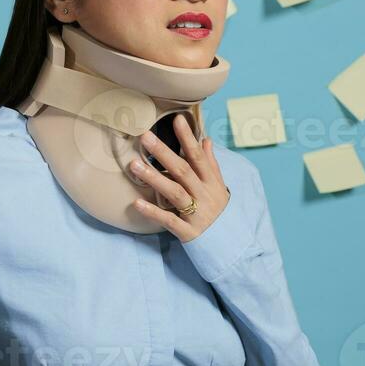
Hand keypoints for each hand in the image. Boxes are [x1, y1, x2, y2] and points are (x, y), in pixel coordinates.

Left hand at [127, 114, 229, 242]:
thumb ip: (210, 164)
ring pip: (174, 192)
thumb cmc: (220, 212)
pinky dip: (153, 212)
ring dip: (153, 178)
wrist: (230, 245)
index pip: (198, 157)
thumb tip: (206, 140)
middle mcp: (204, 195)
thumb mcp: (219, 187)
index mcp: (211, 183)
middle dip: (163, 153)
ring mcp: (196, 214)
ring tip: (134, 165)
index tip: (177, 119)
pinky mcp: (187, 231)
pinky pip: (168, 220)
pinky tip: (137, 203)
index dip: (188, 138)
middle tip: (144, 136)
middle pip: (182, 171)